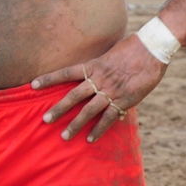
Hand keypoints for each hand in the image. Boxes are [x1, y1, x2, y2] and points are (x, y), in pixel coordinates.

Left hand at [31, 33, 166, 142]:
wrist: (152, 49)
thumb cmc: (132, 47)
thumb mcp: (111, 53)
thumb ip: (101, 66)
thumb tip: (95, 72)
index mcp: (94, 65)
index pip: (66, 73)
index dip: (49, 79)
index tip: (33, 85)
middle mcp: (99, 79)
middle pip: (73, 96)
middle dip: (58, 109)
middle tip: (45, 120)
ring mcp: (111, 91)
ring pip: (88, 111)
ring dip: (75, 124)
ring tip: (64, 136)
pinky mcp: (124, 101)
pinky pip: (108, 118)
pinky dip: (99, 129)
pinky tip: (90, 139)